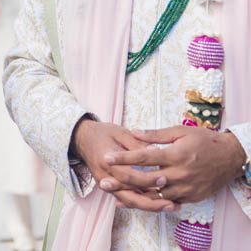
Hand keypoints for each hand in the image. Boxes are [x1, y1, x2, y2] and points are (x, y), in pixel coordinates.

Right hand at [71, 118, 173, 212]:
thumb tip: (157, 151)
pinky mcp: (111, 187)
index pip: (128, 175)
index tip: (164, 178)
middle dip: (151, 202)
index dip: (146, 179)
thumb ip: (137, 143)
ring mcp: (107, 184)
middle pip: (129, 196)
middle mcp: (105, 176)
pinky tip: (160, 205)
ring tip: (170, 207)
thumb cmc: (103, 133)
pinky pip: (127, 199)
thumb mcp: (120, 132)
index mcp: (107, 160)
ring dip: (150, 207)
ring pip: (129, 201)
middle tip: (171, 203)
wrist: (82, 139)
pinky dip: (143, 203)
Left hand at [101, 126, 245, 204]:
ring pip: (156, 195)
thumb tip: (133, 132)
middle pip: (146, 180)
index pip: (144, 157)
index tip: (107, 158)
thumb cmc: (205, 140)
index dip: (124, 158)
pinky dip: (151, 202)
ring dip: (135, 195)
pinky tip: (135, 201)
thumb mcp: (181, 131)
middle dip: (123, 181)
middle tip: (104, 181)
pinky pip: (168, 202)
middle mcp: (180, 174)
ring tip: (114, 195)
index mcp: (176, 155)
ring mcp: (186, 188)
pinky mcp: (191, 197)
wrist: (231, 157)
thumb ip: (156, 134)